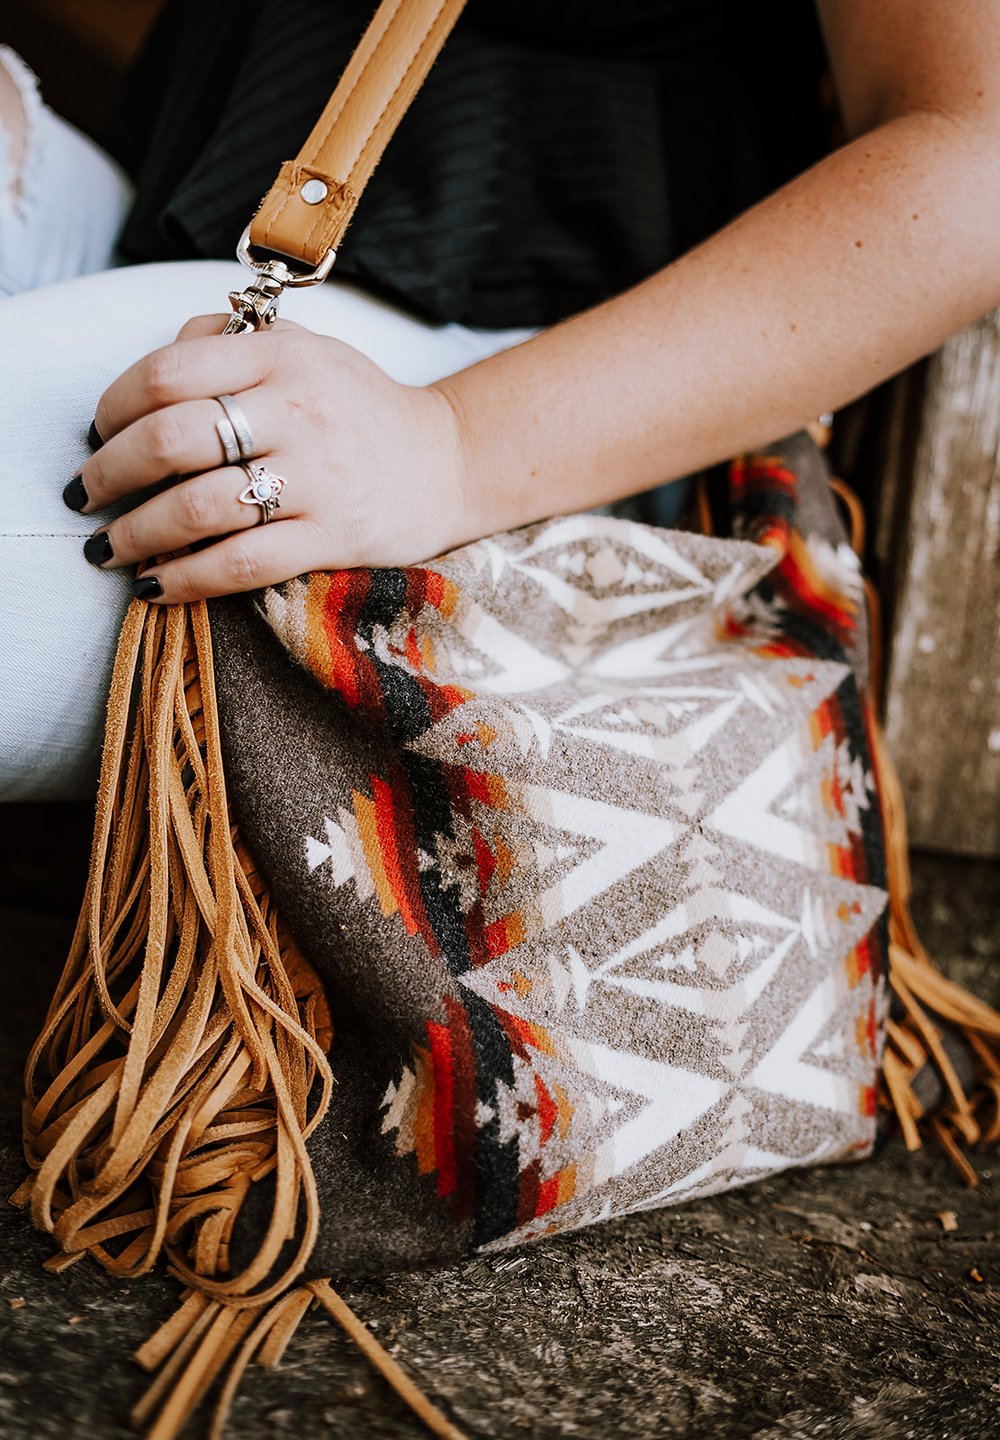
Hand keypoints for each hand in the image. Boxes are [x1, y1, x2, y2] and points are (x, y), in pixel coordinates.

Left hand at [68, 315, 467, 600]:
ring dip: (136, 534)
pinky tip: (155, 586)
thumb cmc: (356, 407)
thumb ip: (227, 344)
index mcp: (281, 355)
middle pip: (172, 439)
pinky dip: (186, 579)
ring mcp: (317, 479)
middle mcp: (297, 411)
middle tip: (85, 495)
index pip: (170, 372)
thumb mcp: (303, 349)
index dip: (115, 405)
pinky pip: (242, 564)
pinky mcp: (332, 537)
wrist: (447, 462)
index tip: (96, 432)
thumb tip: (152, 376)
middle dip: (110, 473)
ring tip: (109, 548)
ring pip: (198, 509)